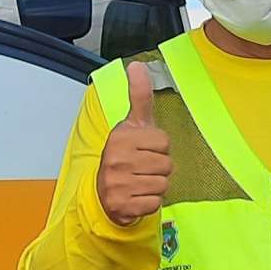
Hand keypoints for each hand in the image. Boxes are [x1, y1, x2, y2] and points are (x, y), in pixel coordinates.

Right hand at [95, 61, 173, 226]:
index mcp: (121, 136)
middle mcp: (117, 158)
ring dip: (156, 186)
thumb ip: (139, 95)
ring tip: (140, 182)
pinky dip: (150, 202)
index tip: (143, 150)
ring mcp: (118, 183)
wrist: (104, 193)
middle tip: (142, 169)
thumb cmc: (124, 156)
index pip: (164, 142)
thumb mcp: (132, 124)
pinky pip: (155, 203)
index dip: (159, 148)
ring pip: (163, 184)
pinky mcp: (122, 205)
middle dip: (159, 169)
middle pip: (166, 165)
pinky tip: (137, 196)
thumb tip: (137, 64)